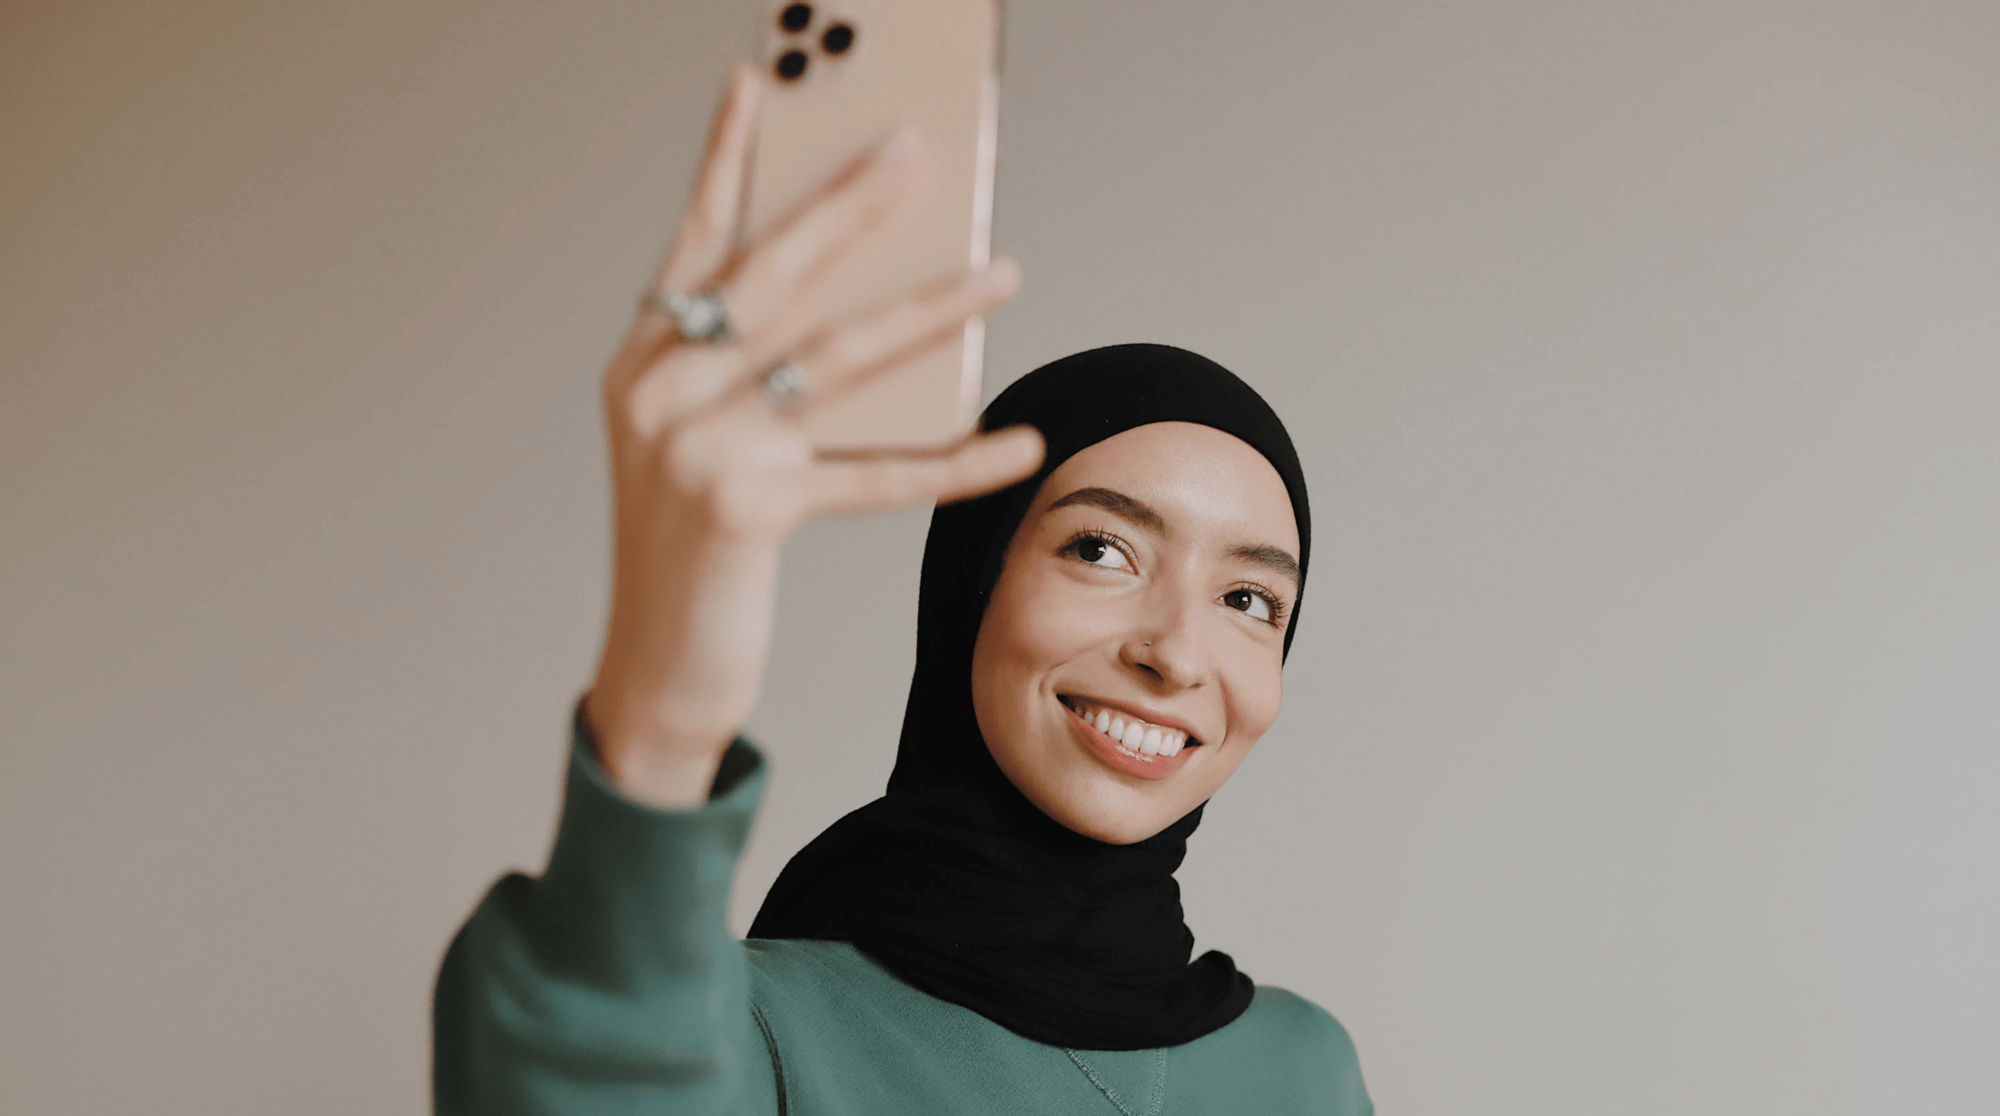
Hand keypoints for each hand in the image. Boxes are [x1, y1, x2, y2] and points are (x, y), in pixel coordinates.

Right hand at [584, 65, 1043, 805]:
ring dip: (932, 311)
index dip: (728, 159)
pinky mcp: (746, 510)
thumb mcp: (697, 445)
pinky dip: (952, 459)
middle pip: (776, 274)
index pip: (697, 240)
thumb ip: (746, 374)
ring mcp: (696, 447)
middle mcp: (657, 390)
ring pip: (838, 357)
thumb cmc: (695, 552)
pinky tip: (1015, 440)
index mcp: (642, 362)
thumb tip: (860, 307)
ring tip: (1002, 272)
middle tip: (919, 151)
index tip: (760, 80)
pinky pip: (873, 471)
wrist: (656, 671)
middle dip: (853, 204)